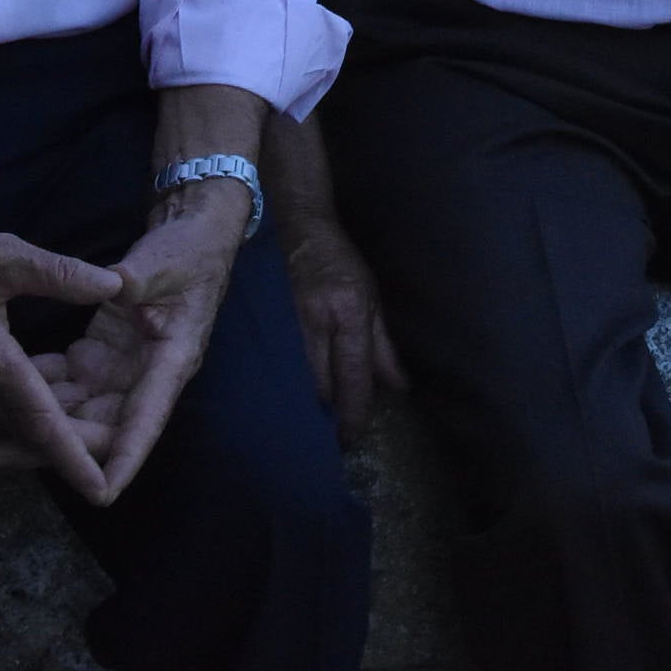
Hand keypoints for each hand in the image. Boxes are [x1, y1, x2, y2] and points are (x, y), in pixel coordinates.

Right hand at [0, 218, 122, 501]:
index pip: (41, 426)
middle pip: (30, 439)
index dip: (75, 459)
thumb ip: (62, 275)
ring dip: (46, 429)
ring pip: (9, 435)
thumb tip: (115, 285)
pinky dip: (18, 418)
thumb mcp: (3, 256)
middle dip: (74, 443)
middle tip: (117, 432)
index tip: (103, 490)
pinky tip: (43, 386)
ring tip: (89, 404)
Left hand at [18, 188, 246, 503]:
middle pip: (101, 427)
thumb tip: (114, 284)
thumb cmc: (188, 251)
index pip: (147, 418)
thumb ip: (138, 277)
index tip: (102, 493)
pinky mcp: (100, 356)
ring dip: (38, 424)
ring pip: (78, 413)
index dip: (126, 457)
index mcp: (170, 360)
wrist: (191, 235)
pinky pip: (65, 386)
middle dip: (56, 447)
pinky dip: (35, 390)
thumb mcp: (166, 262)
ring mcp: (120, 369)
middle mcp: (145, 375)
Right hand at [280, 204, 404, 443]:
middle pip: (322, 384)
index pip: (352, 372)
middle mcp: (318, 322)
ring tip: (322, 423)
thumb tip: (398, 387)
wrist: (300, 234)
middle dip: (332, 413)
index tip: (354, 435)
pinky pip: (286, 368)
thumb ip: (383, 347)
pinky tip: (302, 397)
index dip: (354, 408)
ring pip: (301, 381)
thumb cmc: (343, 265)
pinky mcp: (272, 327)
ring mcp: (290, 325)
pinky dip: (297, 386)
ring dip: (313, 404)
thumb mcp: (372, 301)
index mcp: (348, 313)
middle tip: (339, 436)